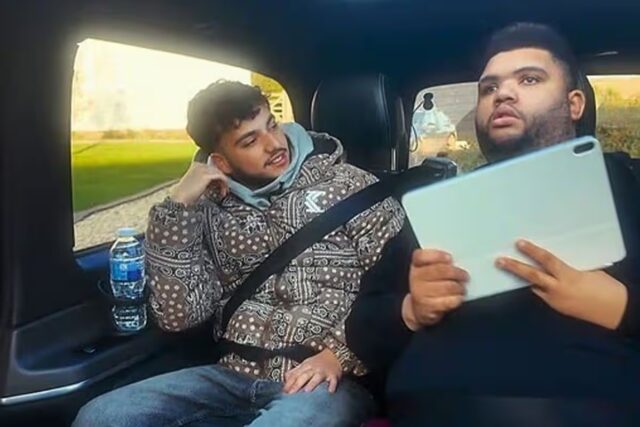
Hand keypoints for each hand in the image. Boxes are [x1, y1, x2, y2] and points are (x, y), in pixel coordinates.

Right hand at [170, 162, 227, 205]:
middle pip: (217, 170)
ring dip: (223, 184)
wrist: (180, 197)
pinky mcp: (206, 175)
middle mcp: (200, 164)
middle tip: (223, 191)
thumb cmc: (187, 193)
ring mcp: (203, 169)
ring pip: (220, 173)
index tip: (220, 187)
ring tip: (223, 193)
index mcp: (196, 165)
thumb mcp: (198, 183)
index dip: (218, 178)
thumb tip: (219, 182)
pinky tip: (222, 192)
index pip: (212, 168)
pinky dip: (224, 184)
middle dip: (221, 181)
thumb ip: (207, 180)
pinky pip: (221, 177)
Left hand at [283, 349, 341, 393]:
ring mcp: (323, 372)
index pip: (295, 375)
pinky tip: (330, 391)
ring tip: (307, 391)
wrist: (335, 354)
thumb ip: (295, 371)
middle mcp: (313, 369)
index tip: (284, 392)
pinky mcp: (333, 375)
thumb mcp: (305, 364)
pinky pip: (333, 381)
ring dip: (312, 383)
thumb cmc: (318, 361)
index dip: (289, 383)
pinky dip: (332, 385)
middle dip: (297, 385)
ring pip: (317, 377)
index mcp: (305, 366)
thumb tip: (285, 379)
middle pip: (304, 376)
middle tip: (291, 394)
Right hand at [403, 249, 468, 329]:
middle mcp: (415, 278)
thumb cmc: (429, 285)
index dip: (437, 256)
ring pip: (446, 287)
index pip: (421, 256)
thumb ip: (439, 263)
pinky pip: (447, 302)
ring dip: (459, 287)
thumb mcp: (429, 271)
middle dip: (456, 273)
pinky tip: (459, 297)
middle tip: (465, 276)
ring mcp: (420, 293)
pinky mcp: (427, 307)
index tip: (450, 258)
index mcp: (416, 265)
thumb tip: (458, 262)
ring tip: (463, 288)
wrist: (419, 308)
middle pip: (440, 271)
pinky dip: (457, 299)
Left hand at [496, 239, 627, 329]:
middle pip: (532, 276)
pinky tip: (534, 283)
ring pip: (535, 287)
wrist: (618, 311)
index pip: (546, 260)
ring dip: (524, 279)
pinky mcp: (558, 309)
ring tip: (509, 269)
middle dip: (514, 267)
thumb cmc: (607, 287)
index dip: (532, 251)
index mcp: (569, 276)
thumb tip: (555, 263)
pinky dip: (538, 288)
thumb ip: (569, 267)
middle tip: (499, 261)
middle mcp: (558, 289)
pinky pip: (544, 296)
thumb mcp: (588, 271)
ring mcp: (556, 301)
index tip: (519, 243)